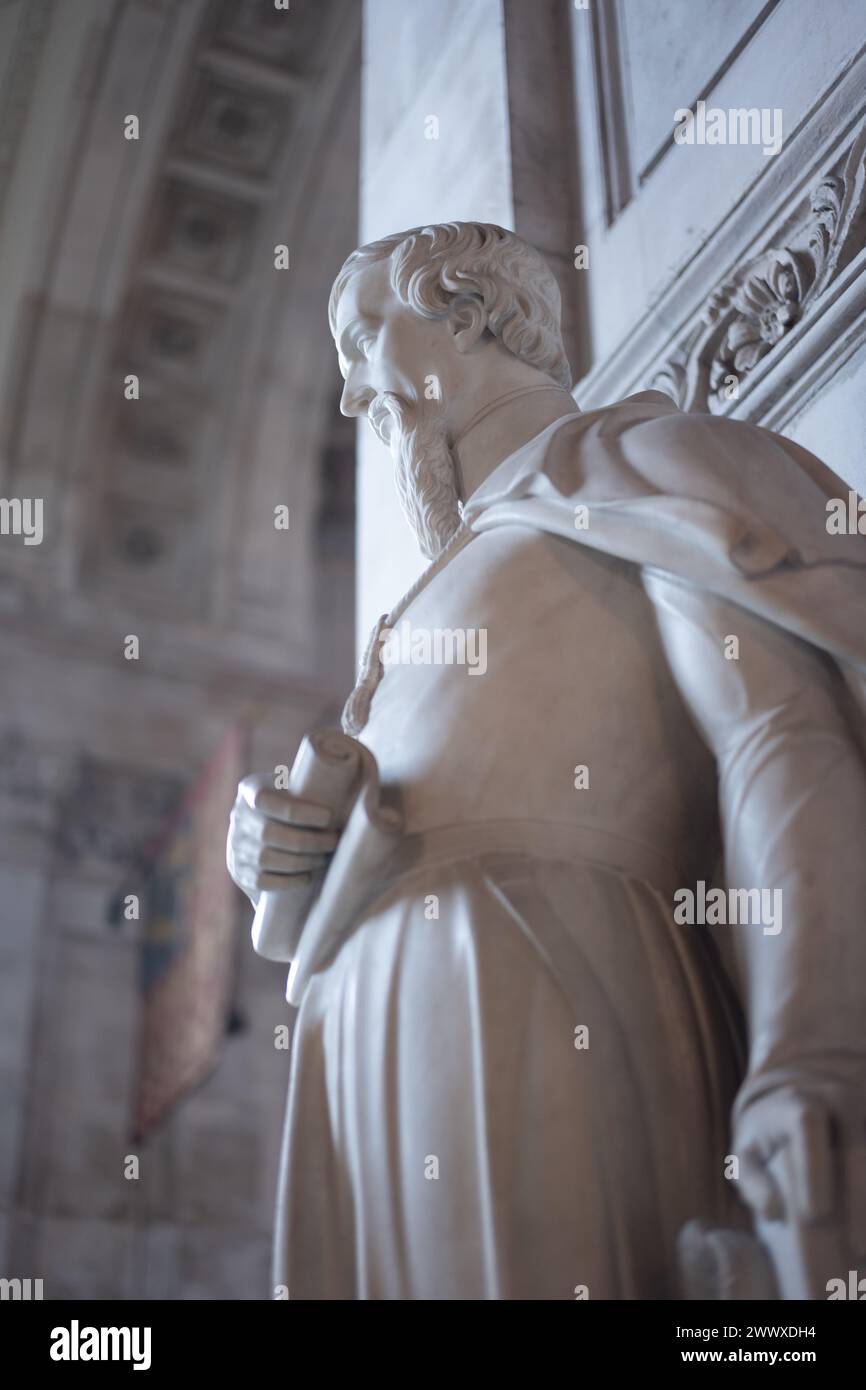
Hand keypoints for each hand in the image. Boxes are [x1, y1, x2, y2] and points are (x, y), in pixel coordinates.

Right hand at [226, 774, 339, 907]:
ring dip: (301, 861)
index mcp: (250, 790)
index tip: (328, 817)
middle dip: (307, 840)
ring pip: (266, 858)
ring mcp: (235, 846)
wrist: (266, 837)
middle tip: (333, 842)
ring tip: (323, 858)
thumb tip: (351, 793)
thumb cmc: (294, 808)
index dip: (297, 810)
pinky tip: (308, 877)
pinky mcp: (240, 871)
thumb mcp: (296, 790)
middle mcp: (238, 817)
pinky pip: (262, 880)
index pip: (264, 799)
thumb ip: (311, 787)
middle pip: (268, 833)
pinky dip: (288, 881)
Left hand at [731, 1079, 865, 1296]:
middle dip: (859, 1197)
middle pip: (857, 1143)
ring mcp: (864, 1108)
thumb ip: (753, 1182)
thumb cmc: (766, 1136)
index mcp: (797, 1103)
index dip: (814, 1169)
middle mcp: (837, 1098)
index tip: (815, 1216)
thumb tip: (773, 1212)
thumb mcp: (747, 1154)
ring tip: (865, 1248)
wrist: (795, 1100)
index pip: (808, 1126)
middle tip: (857, 1248)